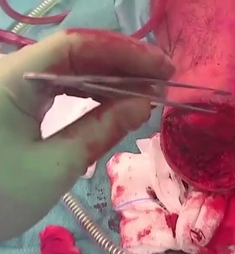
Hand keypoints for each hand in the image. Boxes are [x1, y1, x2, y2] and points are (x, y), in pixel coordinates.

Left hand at [0, 29, 174, 241]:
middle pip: (73, 53)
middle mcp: (8, 72)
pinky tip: (114, 99)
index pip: (75, 48)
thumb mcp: (58, 166)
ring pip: (67, 69)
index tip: (162, 68)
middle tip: (162, 78)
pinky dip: (90, 92)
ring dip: (109, 78)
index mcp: (10, 81)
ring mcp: (10, 86)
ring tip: (146, 89)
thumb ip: (103, 129)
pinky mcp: (14, 102)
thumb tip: (144, 104)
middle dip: (121, 63)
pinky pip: (58, 87)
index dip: (124, 53)